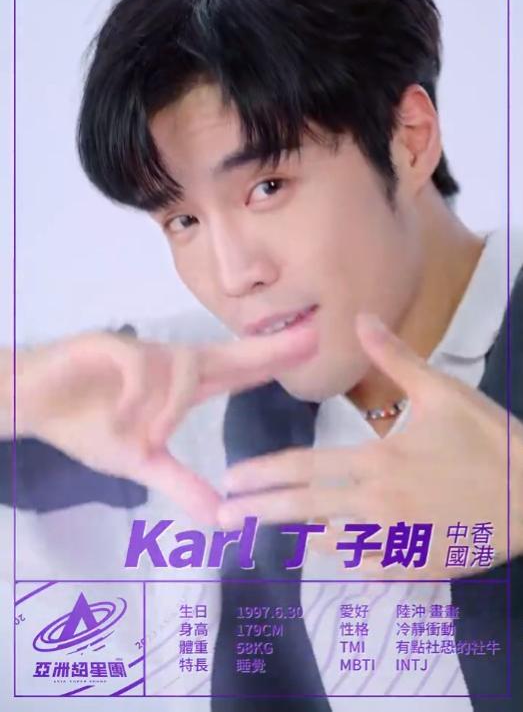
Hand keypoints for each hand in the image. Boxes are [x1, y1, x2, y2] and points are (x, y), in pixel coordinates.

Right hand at [15, 325, 317, 523]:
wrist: (35, 402)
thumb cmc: (89, 423)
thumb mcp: (139, 462)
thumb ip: (181, 485)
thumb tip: (223, 520)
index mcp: (182, 385)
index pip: (238, 370)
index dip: (275, 359)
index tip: (314, 345)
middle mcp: (170, 363)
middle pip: (228, 353)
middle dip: (268, 348)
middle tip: (312, 335)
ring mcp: (142, 352)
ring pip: (183, 367)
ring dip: (171, 406)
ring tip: (146, 439)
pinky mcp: (109, 346)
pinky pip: (139, 364)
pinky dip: (138, 396)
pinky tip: (124, 420)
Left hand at [219, 313, 522, 577]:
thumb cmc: (487, 440)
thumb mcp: (441, 391)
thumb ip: (393, 358)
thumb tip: (361, 317)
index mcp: (379, 462)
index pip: (307, 468)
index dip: (264, 474)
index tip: (231, 479)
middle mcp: (378, 506)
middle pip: (306, 509)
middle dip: (260, 511)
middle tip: (223, 515)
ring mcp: (396, 542)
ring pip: (331, 544)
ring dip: (296, 537)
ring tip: (264, 536)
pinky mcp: (416, 567)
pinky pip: (367, 567)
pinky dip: (344, 559)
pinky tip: (326, 556)